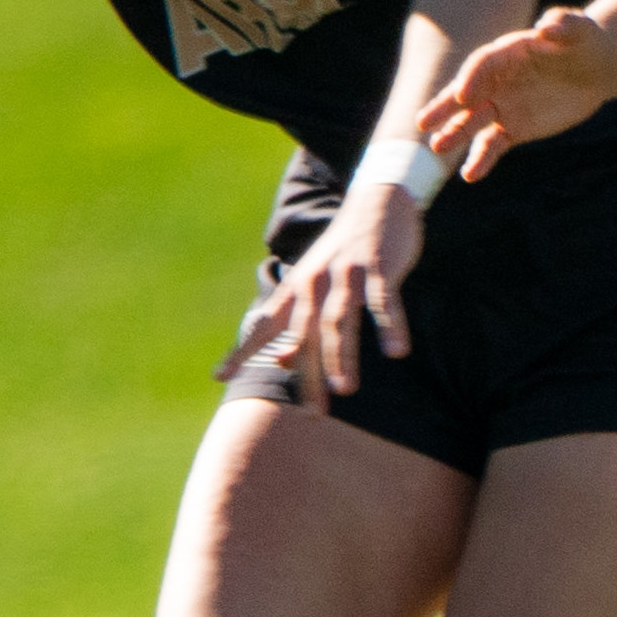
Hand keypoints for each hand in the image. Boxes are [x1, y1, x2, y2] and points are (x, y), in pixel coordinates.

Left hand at [229, 185, 425, 403]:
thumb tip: (278, 360)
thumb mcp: (312, 286)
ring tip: (345, 390)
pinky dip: (390, 325)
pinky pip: (384, 301)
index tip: (218, 377)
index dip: (240, 352)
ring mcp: (345, 275)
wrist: (375, 202)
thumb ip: (294, 323)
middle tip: (313, 414)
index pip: (262, 326)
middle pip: (305, 336)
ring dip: (342, 355)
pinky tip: (397, 351)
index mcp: (294, 290)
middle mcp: (313, 284)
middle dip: (307, 375)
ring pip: (338, 320)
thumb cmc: (341, 254)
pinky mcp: (377, 267)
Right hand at [422, 8, 615, 184]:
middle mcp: (494, 81)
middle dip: (443, 108)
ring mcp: (501, 106)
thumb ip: (563, 23)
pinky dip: (481, 160)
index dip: (471, 78)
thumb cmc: (585, 43)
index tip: (463, 95)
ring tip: (438, 148)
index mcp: (505, 54)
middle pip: (464, 95)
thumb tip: (545, 26)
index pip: (481, 65)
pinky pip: (492, 145)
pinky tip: (470, 176)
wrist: (595, 71)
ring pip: (472, 123)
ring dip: (454, 135)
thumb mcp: (580, 29)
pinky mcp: (513, 129)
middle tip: (423, 123)